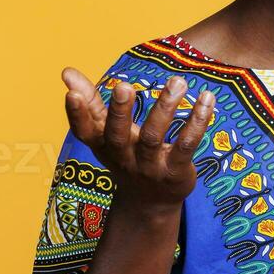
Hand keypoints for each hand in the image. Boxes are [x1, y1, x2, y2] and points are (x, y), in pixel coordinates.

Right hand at [61, 67, 215, 211]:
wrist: (151, 202)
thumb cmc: (126, 156)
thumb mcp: (106, 133)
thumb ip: (91, 102)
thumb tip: (66, 71)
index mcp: (103, 145)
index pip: (85, 132)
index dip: (76, 115)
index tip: (72, 94)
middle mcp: (124, 158)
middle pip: (118, 136)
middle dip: (119, 112)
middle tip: (123, 85)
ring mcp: (150, 167)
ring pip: (154, 138)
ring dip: (165, 108)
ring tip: (177, 82)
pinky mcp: (176, 171)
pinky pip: (186, 145)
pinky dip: (197, 122)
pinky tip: (207, 99)